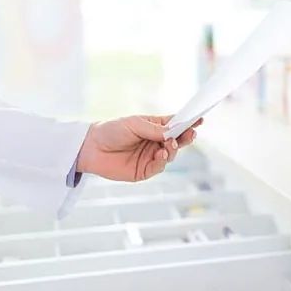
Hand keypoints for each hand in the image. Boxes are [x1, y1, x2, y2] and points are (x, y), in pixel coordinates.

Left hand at [77, 115, 200, 181]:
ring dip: (173, 149)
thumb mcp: (134, 124)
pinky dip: (162, 161)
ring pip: (171, 155)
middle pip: (178, 141)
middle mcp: (156, 142)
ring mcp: (151, 157)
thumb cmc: (111, 130)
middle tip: (191, 134)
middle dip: (186, 137)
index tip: (199, 119)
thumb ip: (154, 129)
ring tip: (168, 144)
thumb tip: (171, 133)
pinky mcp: (144, 171)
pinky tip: (160, 154)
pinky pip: (159, 167)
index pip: (175, 124)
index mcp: (155, 127)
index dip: (188, 123)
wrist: (91, 148)